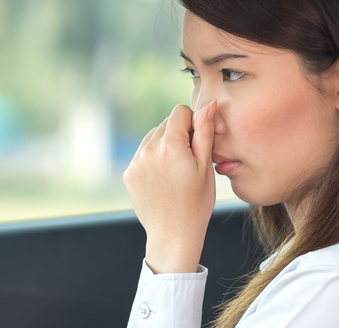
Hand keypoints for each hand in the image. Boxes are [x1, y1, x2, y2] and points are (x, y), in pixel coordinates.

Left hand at [123, 101, 216, 272]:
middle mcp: (148, 150)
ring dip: (165, 146)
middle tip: (189, 162)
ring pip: (153, 137)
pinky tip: (164, 179)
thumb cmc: (196, 202)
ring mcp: (136, 162)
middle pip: (166, 123)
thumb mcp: (206, 166)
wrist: (173, 235)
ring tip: (176, 172)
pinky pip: (143, 153)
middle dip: (179, 135)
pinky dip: (154, 159)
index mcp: (170, 146)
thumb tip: (208, 104)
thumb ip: (205, 131)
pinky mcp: (129, 173)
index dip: (193, 125)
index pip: (180, 112)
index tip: (198, 146)